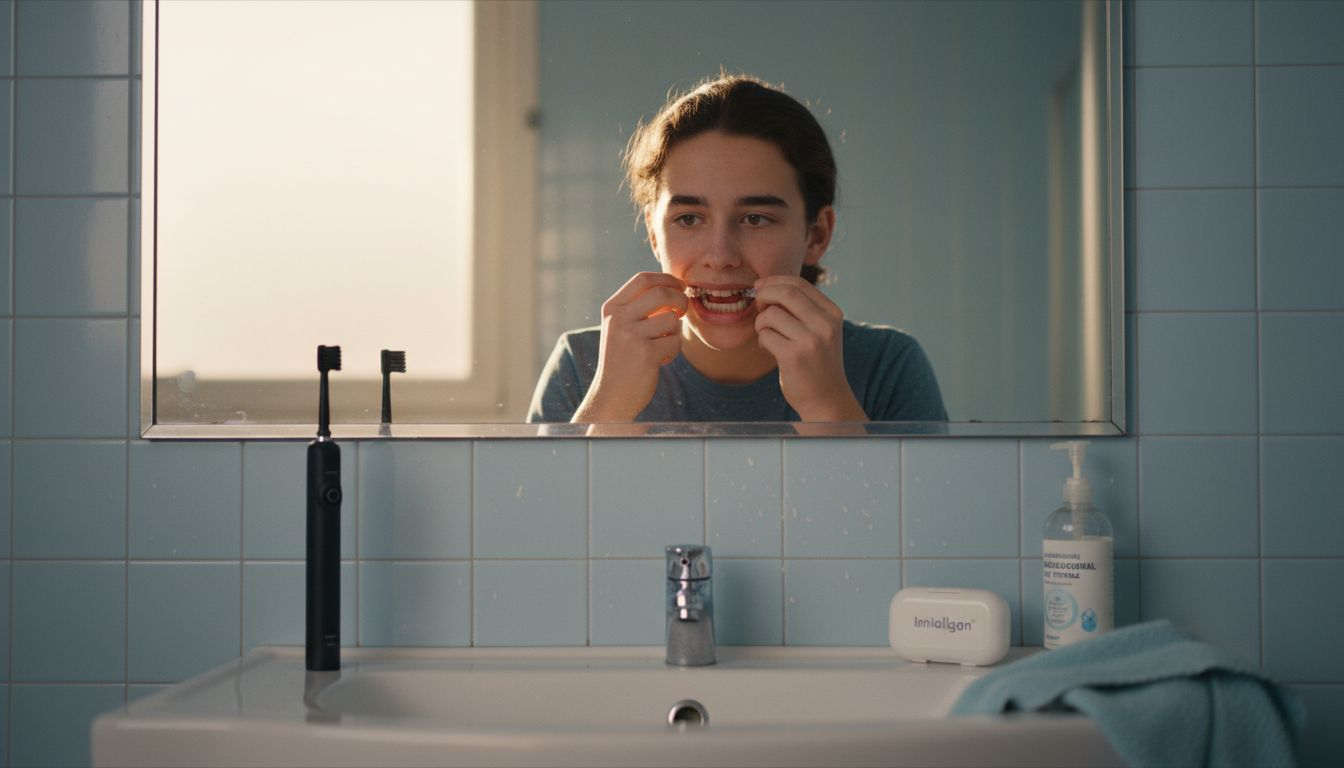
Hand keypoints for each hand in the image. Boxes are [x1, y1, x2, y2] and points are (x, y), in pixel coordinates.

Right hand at [572, 272, 686, 421]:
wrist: (612, 395)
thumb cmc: (623, 359)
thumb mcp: (621, 327)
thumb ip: (639, 307)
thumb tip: (674, 287)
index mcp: (612, 308)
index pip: (643, 279)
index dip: (667, 279)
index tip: (680, 286)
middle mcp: (619, 319)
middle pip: (661, 292)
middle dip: (680, 299)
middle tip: (683, 310)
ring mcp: (631, 336)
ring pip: (672, 318)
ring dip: (676, 330)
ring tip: (665, 343)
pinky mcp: (646, 354)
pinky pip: (675, 341)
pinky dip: (674, 350)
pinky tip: (662, 359)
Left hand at [753, 276, 865, 420]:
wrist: (826, 400)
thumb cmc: (817, 363)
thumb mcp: (821, 331)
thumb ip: (802, 309)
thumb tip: (766, 286)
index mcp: (833, 313)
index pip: (800, 284)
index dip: (774, 281)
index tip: (760, 287)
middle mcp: (825, 324)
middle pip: (785, 293)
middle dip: (764, 295)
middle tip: (758, 307)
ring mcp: (811, 340)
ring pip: (772, 315)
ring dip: (761, 323)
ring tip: (768, 336)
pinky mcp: (794, 356)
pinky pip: (766, 335)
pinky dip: (762, 340)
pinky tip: (770, 350)